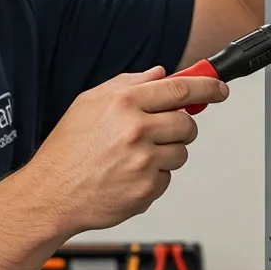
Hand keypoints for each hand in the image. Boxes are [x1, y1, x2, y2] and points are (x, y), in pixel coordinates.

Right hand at [21, 66, 228, 235]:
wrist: (51, 194)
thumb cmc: (67, 150)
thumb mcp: (88, 103)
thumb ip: (127, 84)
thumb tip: (159, 74)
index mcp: (123, 103)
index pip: (180, 90)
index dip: (207, 87)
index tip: (219, 89)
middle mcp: (135, 130)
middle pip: (186, 124)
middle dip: (180, 128)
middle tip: (162, 133)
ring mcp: (143, 162)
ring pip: (180, 154)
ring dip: (165, 155)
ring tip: (132, 158)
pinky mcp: (146, 190)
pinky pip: (166, 179)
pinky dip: (152, 179)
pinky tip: (127, 177)